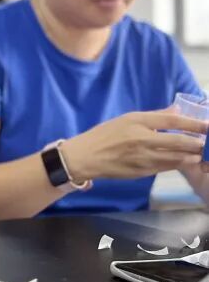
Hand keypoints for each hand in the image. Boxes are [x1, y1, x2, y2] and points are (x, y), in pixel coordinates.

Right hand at [62, 110, 207, 182]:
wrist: (86, 156)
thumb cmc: (105, 135)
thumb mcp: (126, 119)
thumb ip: (154, 116)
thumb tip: (177, 110)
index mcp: (137, 121)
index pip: (171, 121)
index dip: (193, 124)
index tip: (208, 126)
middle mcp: (141, 138)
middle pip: (178, 141)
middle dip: (197, 143)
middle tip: (207, 142)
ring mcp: (142, 157)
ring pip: (175, 157)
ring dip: (191, 156)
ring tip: (200, 153)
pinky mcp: (142, 171)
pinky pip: (166, 168)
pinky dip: (178, 164)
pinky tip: (185, 162)